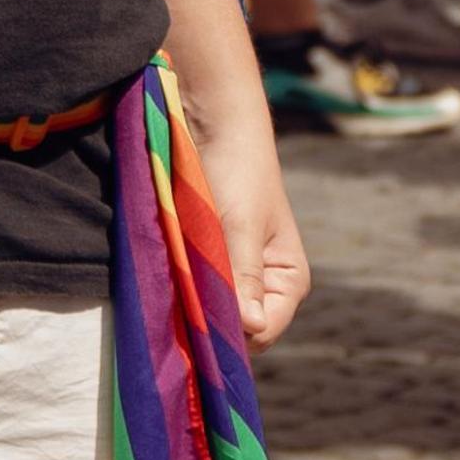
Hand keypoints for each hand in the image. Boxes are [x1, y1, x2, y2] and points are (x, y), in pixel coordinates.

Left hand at [194, 122, 311, 352]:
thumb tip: (251, 328)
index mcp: (289, 280)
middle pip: (238, 329)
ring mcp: (239, 276)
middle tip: (183, 298)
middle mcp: (268, 286)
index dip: (232, 332)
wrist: (214, 127)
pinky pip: (200, 292)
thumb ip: (245, 276)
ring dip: (195, 302)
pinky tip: (170, 275)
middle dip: (212, 318)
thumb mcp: (240, 225)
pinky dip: (185, 288)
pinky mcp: (213, 263)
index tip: (199, 317)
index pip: (262, 332)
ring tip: (176, 281)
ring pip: (216, 312)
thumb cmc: (236, 172)